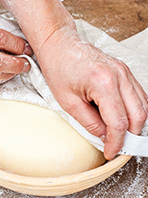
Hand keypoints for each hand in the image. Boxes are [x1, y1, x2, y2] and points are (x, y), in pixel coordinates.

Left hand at [37, 26, 147, 159]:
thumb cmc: (58, 68)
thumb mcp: (68, 101)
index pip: (119, 122)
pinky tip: (122, 117)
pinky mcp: (122, 70)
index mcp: (104, 83)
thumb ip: (89, 121)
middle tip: (118, 146)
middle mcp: (120, 76)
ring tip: (119, 134)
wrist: (59, 45)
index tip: (110, 152)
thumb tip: (104, 135)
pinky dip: (133, 110)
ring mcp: (124, 71)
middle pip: (138, 115)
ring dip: (134, 123)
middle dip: (130, 135)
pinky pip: (137, 94)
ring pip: (142, 105)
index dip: (116, 142)